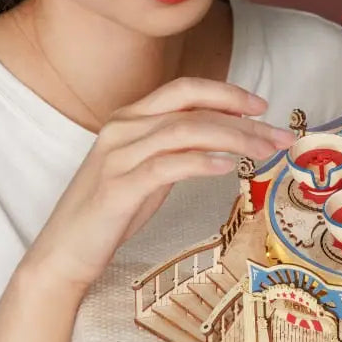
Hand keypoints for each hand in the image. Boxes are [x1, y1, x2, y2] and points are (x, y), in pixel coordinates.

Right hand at [22, 77, 294, 293]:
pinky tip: (228, 167)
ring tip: (264, 151)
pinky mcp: (117, 187)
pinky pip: (167, 166)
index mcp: (129, 117)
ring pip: (184, 131)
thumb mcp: (148, 168)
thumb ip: (177, 146)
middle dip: (241, 115)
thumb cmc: (111, 211)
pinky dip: (202, 162)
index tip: (262, 105)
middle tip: (278, 134)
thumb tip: (226, 132)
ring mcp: (118, 155)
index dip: (226, 92)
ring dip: (233, 138)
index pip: (184, 89)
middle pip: (191, 106)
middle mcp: (122, 127)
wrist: (63, 253)